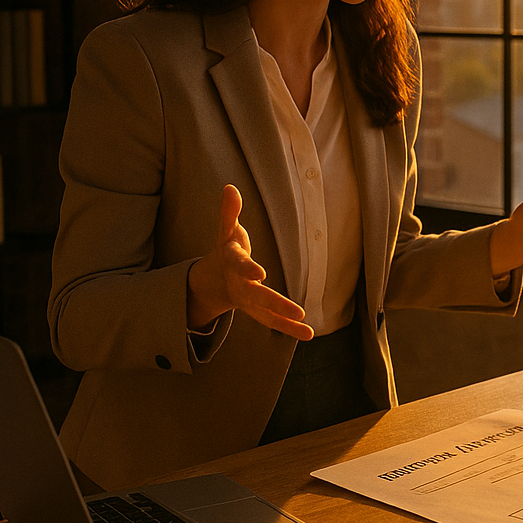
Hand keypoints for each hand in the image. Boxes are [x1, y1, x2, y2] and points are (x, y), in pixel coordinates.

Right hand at [187, 184, 313, 340]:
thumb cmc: (226, 251)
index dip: (248, 268)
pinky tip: (309, 334)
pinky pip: (274, 321)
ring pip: (266, 313)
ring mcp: (248, 301)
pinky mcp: (258, 311)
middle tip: (296, 311)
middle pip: (256, 295)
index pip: (239, 264)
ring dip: (286, 322)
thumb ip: (230, 213)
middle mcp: (239, 284)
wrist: (212, 282)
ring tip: (307, 329)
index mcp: (231, 262)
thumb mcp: (226, 232)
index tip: (259, 272)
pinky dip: (290, 328)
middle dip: (274, 302)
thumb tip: (230, 187)